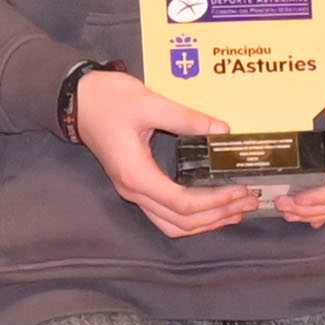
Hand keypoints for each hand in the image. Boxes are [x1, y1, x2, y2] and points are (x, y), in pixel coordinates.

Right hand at [74, 66, 258, 236]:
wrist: (75, 99)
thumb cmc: (108, 99)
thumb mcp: (149, 102)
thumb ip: (186, 118)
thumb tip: (223, 129)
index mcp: (136, 174)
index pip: (182, 203)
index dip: (215, 201)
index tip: (241, 189)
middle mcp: (134, 191)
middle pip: (180, 222)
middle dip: (218, 215)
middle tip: (249, 201)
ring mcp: (133, 191)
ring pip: (172, 224)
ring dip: (206, 222)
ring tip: (236, 209)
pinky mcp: (137, 184)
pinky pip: (166, 213)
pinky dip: (192, 215)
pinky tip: (213, 204)